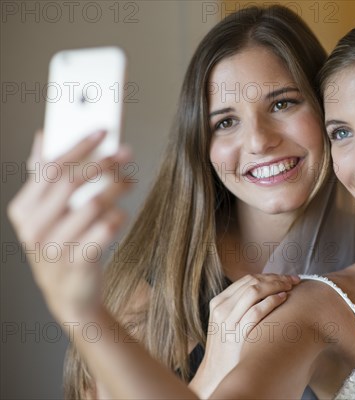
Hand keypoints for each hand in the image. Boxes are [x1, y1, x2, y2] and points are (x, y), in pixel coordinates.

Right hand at [7, 130, 132, 322]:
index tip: (102, 131)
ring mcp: (55, 248)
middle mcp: (34, 229)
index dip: (78, 146)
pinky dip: (117, 217)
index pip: (50, 169)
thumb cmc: (59, 244)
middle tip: (126, 153)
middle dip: (103, 163)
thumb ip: (43, 176)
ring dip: (116, 188)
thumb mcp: (44, 212)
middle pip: (72, 183)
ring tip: (130, 182)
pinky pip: (105, 230)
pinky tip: (122, 213)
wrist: (69, 296)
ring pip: (92, 205)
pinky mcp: (79, 262)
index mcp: (23, 210)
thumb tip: (43, 136)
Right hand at [189, 273, 300, 397]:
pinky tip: (283, 298)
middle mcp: (222, 309)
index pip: (246, 280)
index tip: (285, 277)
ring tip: (290, 287)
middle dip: (275, 278)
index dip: (268, 275)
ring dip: (276, 285)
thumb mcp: (227, 320)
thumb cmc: (228, 345)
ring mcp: (229, 321)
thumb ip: (240, 304)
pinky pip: (257, 311)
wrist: (216, 372)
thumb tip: (266, 288)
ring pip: (254, 291)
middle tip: (292, 280)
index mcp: (219, 302)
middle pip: (252, 282)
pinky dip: (272, 301)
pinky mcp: (238, 334)